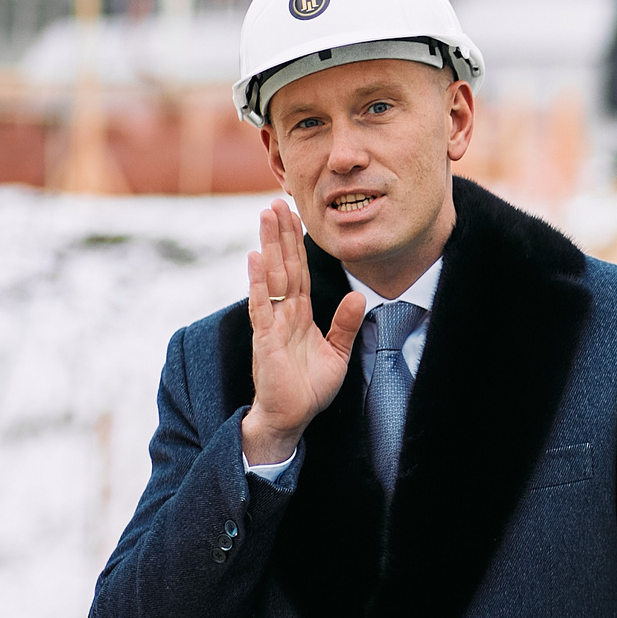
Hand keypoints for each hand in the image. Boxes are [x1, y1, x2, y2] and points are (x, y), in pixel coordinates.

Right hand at [239, 203, 365, 466]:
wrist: (291, 417)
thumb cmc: (309, 388)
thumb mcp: (337, 353)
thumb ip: (345, 324)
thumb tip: (360, 295)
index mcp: (299, 315)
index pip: (298, 271)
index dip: (297, 244)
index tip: (294, 215)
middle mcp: (282, 314)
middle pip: (283, 266)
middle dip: (280, 233)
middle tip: (276, 200)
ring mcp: (271, 325)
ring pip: (271, 278)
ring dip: (269, 246)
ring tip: (265, 216)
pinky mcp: (266, 340)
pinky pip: (262, 306)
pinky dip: (259, 282)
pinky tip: (256, 258)